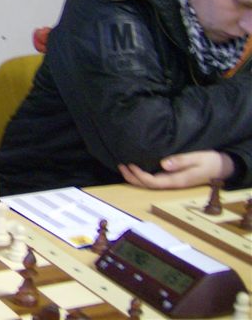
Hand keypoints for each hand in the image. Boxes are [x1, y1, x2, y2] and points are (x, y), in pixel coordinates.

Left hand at [118, 150, 234, 188]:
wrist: (222, 167)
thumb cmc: (210, 161)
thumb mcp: (198, 158)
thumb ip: (181, 161)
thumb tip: (164, 164)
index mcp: (177, 180)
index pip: (154, 182)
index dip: (140, 175)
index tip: (131, 164)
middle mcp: (172, 183)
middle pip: (148, 185)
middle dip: (133, 178)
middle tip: (121, 165)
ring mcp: (172, 182)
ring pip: (149, 184)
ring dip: (135, 178)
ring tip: (123, 167)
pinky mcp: (172, 178)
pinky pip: (154, 180)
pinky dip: (142, 176)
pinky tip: (135, 168)